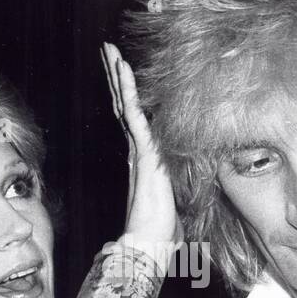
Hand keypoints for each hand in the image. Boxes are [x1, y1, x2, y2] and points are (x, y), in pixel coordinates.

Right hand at [101, 42, 181, 253]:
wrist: (149, 247)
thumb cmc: (160, 237)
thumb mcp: (177, 212)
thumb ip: (179, 201)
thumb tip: (189, 210)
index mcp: (144, 163)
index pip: (134, 123)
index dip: (127, 99)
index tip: (122, 78)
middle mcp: (137, 152)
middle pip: (124, 107)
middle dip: (116, 79)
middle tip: (107, 52)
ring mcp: (138, 150)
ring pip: (125, 104)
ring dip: (117, 75)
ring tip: (108, 50)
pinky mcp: (143, 151)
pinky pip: (133, 113)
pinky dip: (128, 89)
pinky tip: (121, 68)